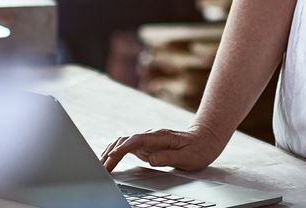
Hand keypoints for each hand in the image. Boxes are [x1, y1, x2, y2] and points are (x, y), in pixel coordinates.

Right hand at [99, 124, 226, 172]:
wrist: (205, 139)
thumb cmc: (198, 149)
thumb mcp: (187, 157)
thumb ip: (168, 157)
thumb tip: (150, 159)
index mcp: (160, 137)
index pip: (137, 140)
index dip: (123, 147)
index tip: (113, 156)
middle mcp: (151, 136)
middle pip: (126, 141)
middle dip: (112, 153)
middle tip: (101, 168)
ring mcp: (147, 140)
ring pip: (123, 143)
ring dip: (110, 152)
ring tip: (100, 165)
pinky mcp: (146, 146)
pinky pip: (127, 147)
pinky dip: (115, 153)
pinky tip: (108, 160)